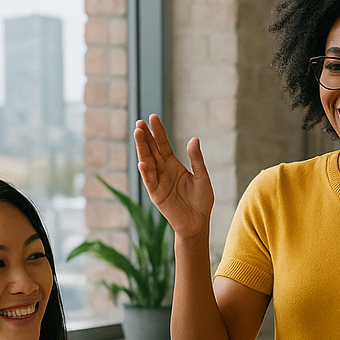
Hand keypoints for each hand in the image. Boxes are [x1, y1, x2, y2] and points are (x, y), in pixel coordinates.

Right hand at [134, 114, 212, 239]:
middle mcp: (163, 170)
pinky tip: (142, 162)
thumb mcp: (202, 177)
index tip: (153, 117)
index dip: (158, 132)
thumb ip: (196, 160)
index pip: (163, 144)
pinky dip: (146, 172)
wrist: (198, 222)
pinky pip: (149, 181)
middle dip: (145, 137)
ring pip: (147, 162)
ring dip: (142, 149)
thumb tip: (194, 139)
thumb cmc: (201, 201)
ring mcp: (158, 181)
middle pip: (152, 150)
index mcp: (173, 164)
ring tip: (137, 134)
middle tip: (139, 122)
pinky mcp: (156, 194)